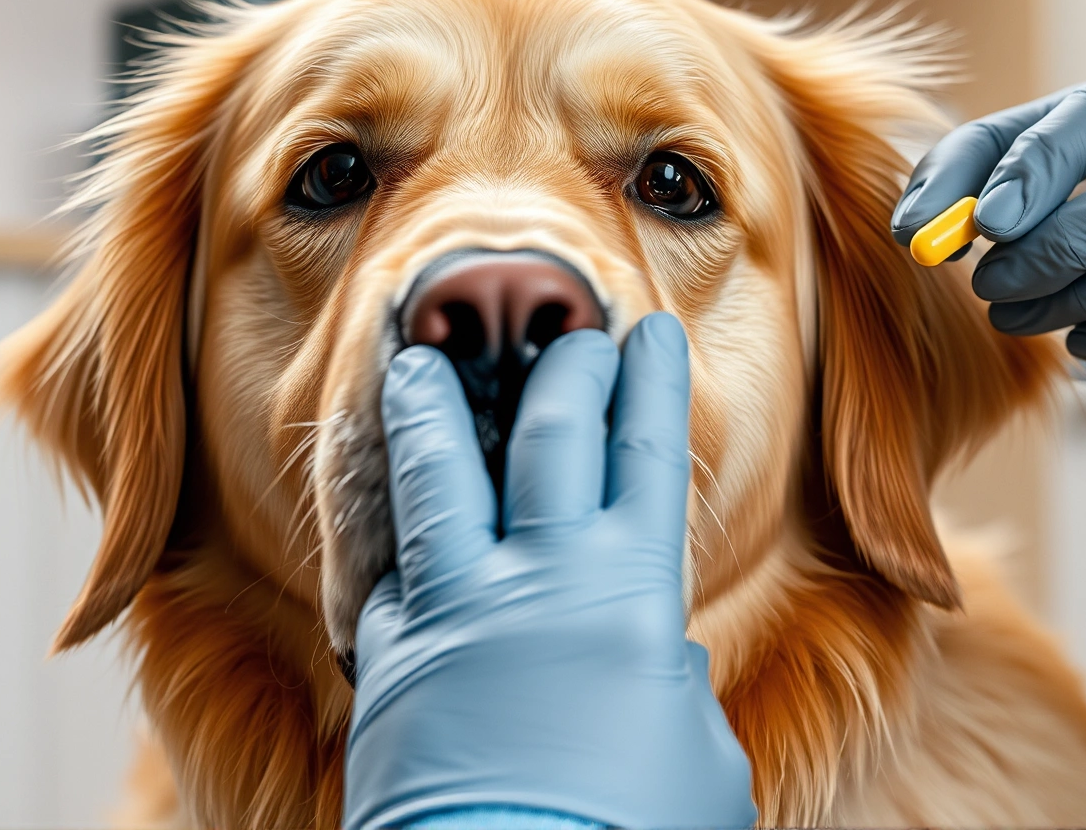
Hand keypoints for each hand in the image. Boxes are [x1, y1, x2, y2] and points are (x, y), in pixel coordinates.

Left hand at [343, 314, 756, 829]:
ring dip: (426, 408)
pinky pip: (387, 578)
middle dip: (563, 367)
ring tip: (410, 359)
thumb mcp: (699, 756)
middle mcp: (542, 579)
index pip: (647, 454)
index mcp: (632, 593)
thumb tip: (660, 665)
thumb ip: (676, 688)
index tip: (648, 330)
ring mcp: (456, 611)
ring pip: (436, 476)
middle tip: (565, 335)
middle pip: (551, 435)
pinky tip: (386, 521)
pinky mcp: (390, 660)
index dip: (652, 382)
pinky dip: (392, 543)